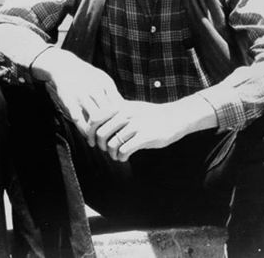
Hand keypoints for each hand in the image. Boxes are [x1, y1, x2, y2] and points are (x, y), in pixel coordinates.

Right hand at [30, 48, 122, 145]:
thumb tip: (126, 109)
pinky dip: (84, 131)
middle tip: (113, 141)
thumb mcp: (103, 79)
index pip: (118, 105)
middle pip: (108, 113)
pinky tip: (88, 138)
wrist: (64, 66)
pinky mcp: (69, 101)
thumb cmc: (87, 75)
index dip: (121, 120)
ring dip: (98, 133)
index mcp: (105, 84)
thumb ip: (113, 93)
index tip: (123, 131)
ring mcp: (81, 95)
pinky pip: (78, 119)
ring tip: (101, 143)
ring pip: (94, 118)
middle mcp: (94, 89)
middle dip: (111, 129)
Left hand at [95, 96, 215, 161]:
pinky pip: (124, 150)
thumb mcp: (130, 108)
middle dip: (100, 145)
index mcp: (120, 106)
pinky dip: (121, 157)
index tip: (92, 141)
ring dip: (111, 154)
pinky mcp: (145, 137)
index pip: (95, 118)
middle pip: (101, 134)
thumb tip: (93, 124)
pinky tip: (124, 158)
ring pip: (112, 144)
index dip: (89, 132)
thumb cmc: (148, 115)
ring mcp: (136, 125)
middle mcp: (126, 114)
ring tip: (116, 155)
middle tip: (106, 149)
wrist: (174, 117)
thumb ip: (113, 113)